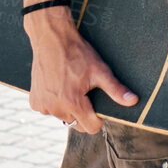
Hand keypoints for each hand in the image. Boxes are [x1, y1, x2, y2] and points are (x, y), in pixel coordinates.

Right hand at [25, 11, 136, 133]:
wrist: (51, 39)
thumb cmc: (77, 53)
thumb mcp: (99, 70)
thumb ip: (115, 89)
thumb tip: (133, 101)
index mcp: (73, 103)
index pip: (91, 128)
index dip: (98, 118)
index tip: (97, 104)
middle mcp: (55, 108)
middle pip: (77, 124)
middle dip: (83, 113)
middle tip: (83, 92)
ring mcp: (43, 106)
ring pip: (62, 117)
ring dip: (67, 108)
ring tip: (69, 86)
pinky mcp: (34, 102)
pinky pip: (48, 110)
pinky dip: (54, 103)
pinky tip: (57, 86)